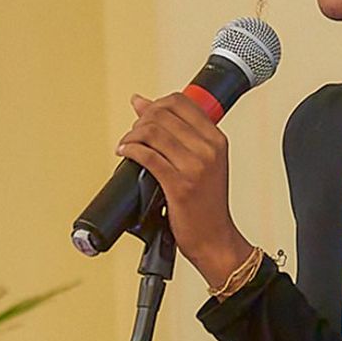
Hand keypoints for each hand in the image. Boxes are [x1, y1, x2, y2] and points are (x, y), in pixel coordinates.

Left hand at [116, 93, 253, 287]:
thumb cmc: (206, 203)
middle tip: (134, 134)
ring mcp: (195, 167)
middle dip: (141, 120)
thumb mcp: (202, 162)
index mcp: (217, 139)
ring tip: (126, 145)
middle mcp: (209, 149)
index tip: (146, 115)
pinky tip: (125, 154)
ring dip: (131, 135)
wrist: (214, 238)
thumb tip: (141, 102)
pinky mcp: (179, 185)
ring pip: (153, 132)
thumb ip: (178, 133)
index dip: (157, 103)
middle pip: (164, 114)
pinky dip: (130, 150)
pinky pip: (147, 156)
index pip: (182, 102)